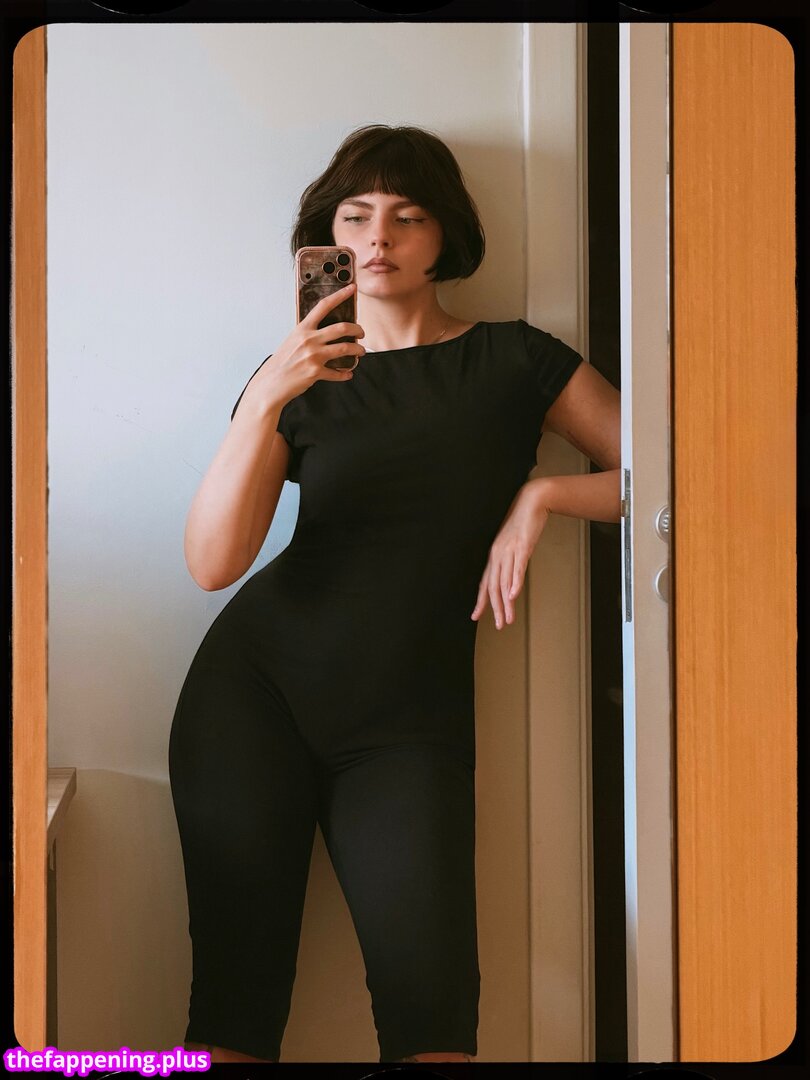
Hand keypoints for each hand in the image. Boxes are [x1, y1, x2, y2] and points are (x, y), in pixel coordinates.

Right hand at [245, 284, 365, 407]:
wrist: (271, 383)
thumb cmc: (282, 362)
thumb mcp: (292, 340)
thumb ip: (308, 333)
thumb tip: (325, 331)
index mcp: (303, 328)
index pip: (324, 306)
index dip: (340, 295)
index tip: (352, 288)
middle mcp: (309, 340)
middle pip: (342, 328)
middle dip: (357, 329)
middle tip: (361, 333)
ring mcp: (313, 356)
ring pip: (345, 348)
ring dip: (358, 349)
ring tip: (360, 351)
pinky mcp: (315, 372)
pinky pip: (337, 372)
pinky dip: (345, 374)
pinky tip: (348, 373)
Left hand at [471, 480, 551, 628]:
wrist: (532, 501)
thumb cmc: (523, 523)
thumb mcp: (513, 544)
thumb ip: (511, 560)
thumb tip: (511, 576)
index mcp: (494, 555)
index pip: (485, 582)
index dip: (481, 600)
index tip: (476, 616)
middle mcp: (498, 554)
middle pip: (493, 586)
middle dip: (495, 608)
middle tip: (499, 625)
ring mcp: (509, 551)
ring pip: (504, 582)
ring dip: (505, 603)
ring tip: (507, 619)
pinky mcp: (521, 547)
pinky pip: (516, 568)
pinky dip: (514, 583)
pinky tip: (513, 596)